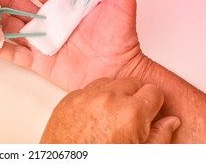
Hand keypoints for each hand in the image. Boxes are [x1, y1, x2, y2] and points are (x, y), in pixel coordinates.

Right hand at [0, 0, 143, 90]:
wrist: (118, 73)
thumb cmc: (121, 41)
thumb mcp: (121, 5)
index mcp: (65, 7)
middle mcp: (51, 22)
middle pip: (20, 4)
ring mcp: (43, 41)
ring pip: (14, 26)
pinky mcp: (40, 61)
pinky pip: (16, 54)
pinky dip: (0, 48)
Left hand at [41, 77, 180, 143]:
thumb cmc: (99, 162)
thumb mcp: (139, 155)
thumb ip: (159, 136)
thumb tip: (170, 122)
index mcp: (130, 113)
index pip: (153, 91)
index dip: (153, 103)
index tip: (150, 111)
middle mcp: (107, 99)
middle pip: (131, 83)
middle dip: (134, 97)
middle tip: (131, 115)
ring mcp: (85, 97)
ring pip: (108, 83)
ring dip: (113, 94)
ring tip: (110, 116)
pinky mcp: (69, 99)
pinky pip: (87, 90)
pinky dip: (93, 98)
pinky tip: (93, 116)